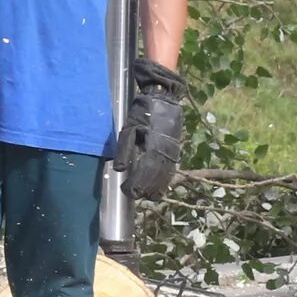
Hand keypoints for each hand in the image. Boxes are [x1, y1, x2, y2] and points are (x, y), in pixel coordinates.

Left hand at [122, 60, 186, 203]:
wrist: (165, 100)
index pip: (143, 174)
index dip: (134, 185)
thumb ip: (124, 149)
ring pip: (164, 179)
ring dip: (154, 189)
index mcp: (152, 149)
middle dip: (143, 190)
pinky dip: (163, 183)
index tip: (125, 189)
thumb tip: (120, 169)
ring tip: (145, 195)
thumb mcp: (129, 128)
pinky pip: (170, 173)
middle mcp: (165, 155)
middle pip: (155, 180)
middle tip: (133, 194)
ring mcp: (172, 154)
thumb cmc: (143, 113)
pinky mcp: (175, 153)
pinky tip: (157, 188)